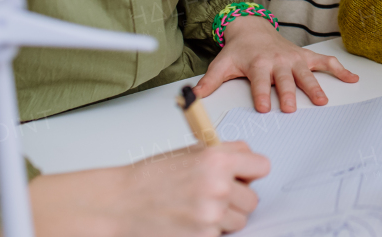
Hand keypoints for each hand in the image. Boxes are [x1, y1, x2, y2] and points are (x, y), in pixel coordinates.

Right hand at [28, 141, 268, 236]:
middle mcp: (218, 186)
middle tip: (213, 196)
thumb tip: (249, 159)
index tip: (243, 176)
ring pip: (239, 221)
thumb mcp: (190, 152)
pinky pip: (221, 236)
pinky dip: (208, 232)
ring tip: (198, 209)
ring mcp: (211, 215)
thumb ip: (225, 152)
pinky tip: (188, 222)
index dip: (251, 172)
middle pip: (252, 199)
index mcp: (217, 159)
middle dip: (236, 199)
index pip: (262, 167)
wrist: (120, 204)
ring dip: (224, 218)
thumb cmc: (151, 178)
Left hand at [194, 17, 358, 111]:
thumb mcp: (221, 64)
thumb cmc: (238, 51)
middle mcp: (278, 61)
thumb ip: (209, 82)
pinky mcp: (305, 57)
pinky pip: (325, 63)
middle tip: (293, 107)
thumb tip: (191, 98)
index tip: (265, 107)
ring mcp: (294, 59)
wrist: (252, 28)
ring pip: (306, 74)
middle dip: (289, 93)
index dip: (262, 94)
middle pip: (285, 79)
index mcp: (258, 64)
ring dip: (314, 86)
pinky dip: (340, 70)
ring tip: (322, 100)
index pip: (260, 81)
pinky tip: (352, 79)